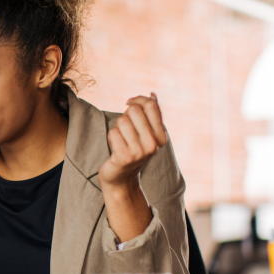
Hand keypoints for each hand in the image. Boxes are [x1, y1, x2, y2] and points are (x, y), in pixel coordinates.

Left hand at [98, 93, 167, 242]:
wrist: (122, 179)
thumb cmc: (132, 152)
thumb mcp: (146, 134)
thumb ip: (150, 115)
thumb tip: (152, 94)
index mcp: (162, 137)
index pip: (151, 105)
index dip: (137, 100)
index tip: (128, 103)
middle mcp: (153, 144)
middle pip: (134, 110)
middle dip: (125, 116)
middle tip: (125, 130)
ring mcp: (139, 152)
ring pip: (122, 121)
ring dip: (117, 128)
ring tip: (121, 141)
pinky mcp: (124, 157)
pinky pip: (113, 133)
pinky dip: (111, 138)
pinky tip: (115, 149)